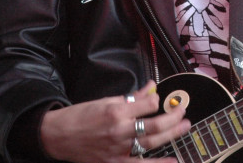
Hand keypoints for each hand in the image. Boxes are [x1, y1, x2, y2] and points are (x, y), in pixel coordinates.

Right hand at [39, 80, 189, 162]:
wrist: (58, 136)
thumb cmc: (80, 117)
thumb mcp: (105, 101)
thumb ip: (132, 97)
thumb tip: (151, 88)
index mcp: (116, 111)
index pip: (147, 105)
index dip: (157, 101)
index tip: (159, 100)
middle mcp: (119, 130)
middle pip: (154, 125)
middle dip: (172, 117)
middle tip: (183, 112)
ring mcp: (118, 149)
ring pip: (151, 143)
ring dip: (171, 134)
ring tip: (184, 126)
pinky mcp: (115, 162)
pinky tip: (174, 161)